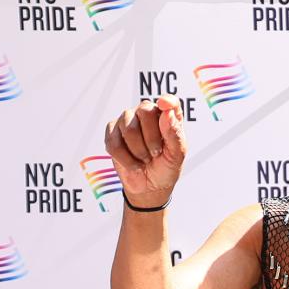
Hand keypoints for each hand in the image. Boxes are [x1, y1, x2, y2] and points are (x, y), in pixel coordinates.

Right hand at [104, 94, 185, 208]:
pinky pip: (114, 142)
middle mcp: (146, 113)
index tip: (164, 105)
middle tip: (156, 154)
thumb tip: (167, 113)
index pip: (169, 101)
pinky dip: (125, 159)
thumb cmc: (166, 167)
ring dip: (139, 151)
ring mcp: (127, 120)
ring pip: (129, 128)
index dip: (167, 101)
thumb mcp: (176, 156)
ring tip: (145, 159)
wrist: (149, 187)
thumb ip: (174, 134)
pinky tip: (133, 164)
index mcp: (167, 116)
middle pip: (145, 111)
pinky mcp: (112, 133)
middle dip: (151, 139)